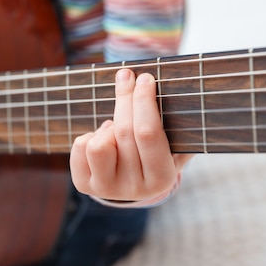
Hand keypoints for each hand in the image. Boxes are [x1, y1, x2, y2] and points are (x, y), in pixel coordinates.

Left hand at [70, 69, 193, 201]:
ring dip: (107, 127)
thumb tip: (184, 89)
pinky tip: (104, 139)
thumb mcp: (176, 145)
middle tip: (127, 75)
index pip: (148, 133)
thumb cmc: (157, 153)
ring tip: (116, 127)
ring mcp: (107, 189)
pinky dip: (91, 135)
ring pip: (97, 145)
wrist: (132, 182)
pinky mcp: (84, 185)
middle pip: (124, 132)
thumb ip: (182, 127)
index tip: (145, 78)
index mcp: (162, 178)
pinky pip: (80, 147)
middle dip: (126, 98)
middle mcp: (135, 189)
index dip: (144, 102)